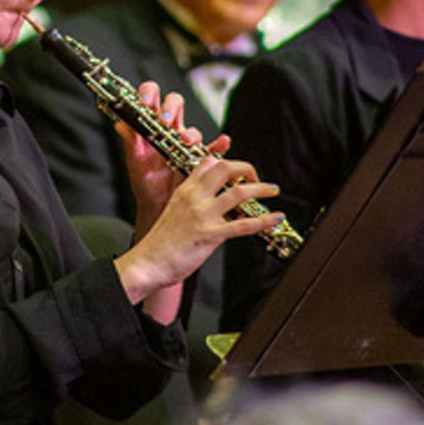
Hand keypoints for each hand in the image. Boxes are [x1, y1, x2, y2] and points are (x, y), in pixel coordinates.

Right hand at [113, 155, 281, 307]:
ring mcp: (203, 214)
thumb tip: (210, 201)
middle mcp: (195, 197)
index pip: (208, 163)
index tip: (238, 170)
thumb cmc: (160, 242)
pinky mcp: (210, 234)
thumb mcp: (174, 211)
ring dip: (261, 189)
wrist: (148, 262)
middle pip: (225, 168)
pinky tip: (275, 218)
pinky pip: (243, 224)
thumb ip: (191, 202)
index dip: (226, 162)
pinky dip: (263, 220)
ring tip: (273, 190)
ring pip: (239, 192)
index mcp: (185, 190)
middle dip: (246, 168)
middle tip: (257, 176)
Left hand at [116, 81, 219, 234]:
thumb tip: (120, 124)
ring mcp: (185, 144)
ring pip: (192, 128)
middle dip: (170, 107)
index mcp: (152, 126)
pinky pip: (213, 150)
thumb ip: (130, 141)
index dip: (149, 94)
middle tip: (165, 120)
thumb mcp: (134, 160)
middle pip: (175, 104)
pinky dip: (219, 145)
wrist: (156, 205)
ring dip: (190, 132)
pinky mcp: (198, 160)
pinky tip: (222, 142)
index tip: (146, 102)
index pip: (153, 99)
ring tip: (185, 141)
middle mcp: (170, 130)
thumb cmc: (144, 181)